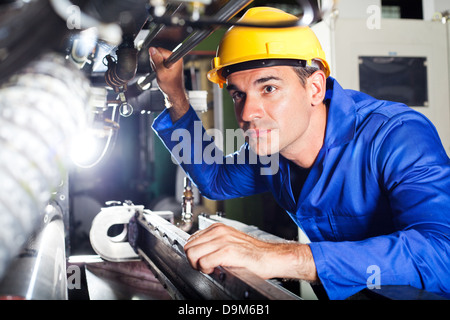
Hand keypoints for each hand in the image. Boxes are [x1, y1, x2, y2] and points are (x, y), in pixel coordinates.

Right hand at [149, 47, 188, 120]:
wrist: (174, 93)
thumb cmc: (171, 86)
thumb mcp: (161, 73)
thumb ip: (156, 60)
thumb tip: (152, 50)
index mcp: (176, 58)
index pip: (160, 50)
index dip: (156, 58)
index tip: (158, 66)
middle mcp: (175, 58)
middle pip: (158, 53)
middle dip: (156, 62)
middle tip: (160, 71)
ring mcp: (172, 61)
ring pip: (158, 58)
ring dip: (156, 66)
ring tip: (161, 73)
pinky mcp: (169, 64)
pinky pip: (159, 62)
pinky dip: (158, 67)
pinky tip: (161, 73)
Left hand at [184, 223, 317, 280]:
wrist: (271, 257)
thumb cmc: (253, 253)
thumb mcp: (230, 242)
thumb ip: (214, 243)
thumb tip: (197, 252)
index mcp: (218, 228)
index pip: (191, 239)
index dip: (194, 253)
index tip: (201, 260)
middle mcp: (219, 231)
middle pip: (188, 246)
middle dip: (193, 260)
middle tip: (205, 266)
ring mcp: (223, 240)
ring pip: (192, 254)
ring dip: (198, 265)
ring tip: (210, 268)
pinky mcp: (227, 251)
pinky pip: (203, 262)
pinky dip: (206, 269)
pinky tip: (216, 270)